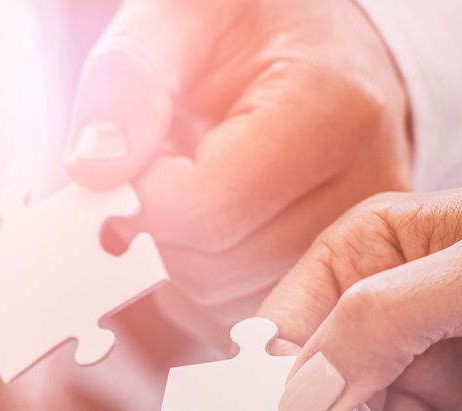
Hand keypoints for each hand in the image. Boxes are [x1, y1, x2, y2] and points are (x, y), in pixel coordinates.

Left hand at [67, 0, 411, 337]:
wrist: (322, 48)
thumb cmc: (249, 26)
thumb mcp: (181, 17)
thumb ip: (130, 81)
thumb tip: (93, 169)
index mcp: (336, 109)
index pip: (213, 205)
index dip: (146, 198)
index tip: (137, 162)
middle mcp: (368, 191)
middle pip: (220, 268)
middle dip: (161, 233)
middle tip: (162, 175)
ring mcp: (363, 252)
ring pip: (231, 310)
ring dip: (181, 267)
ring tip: (194, 195)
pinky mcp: (344, 290)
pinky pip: (247, 327)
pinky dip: (205, 294)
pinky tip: (211, 232)